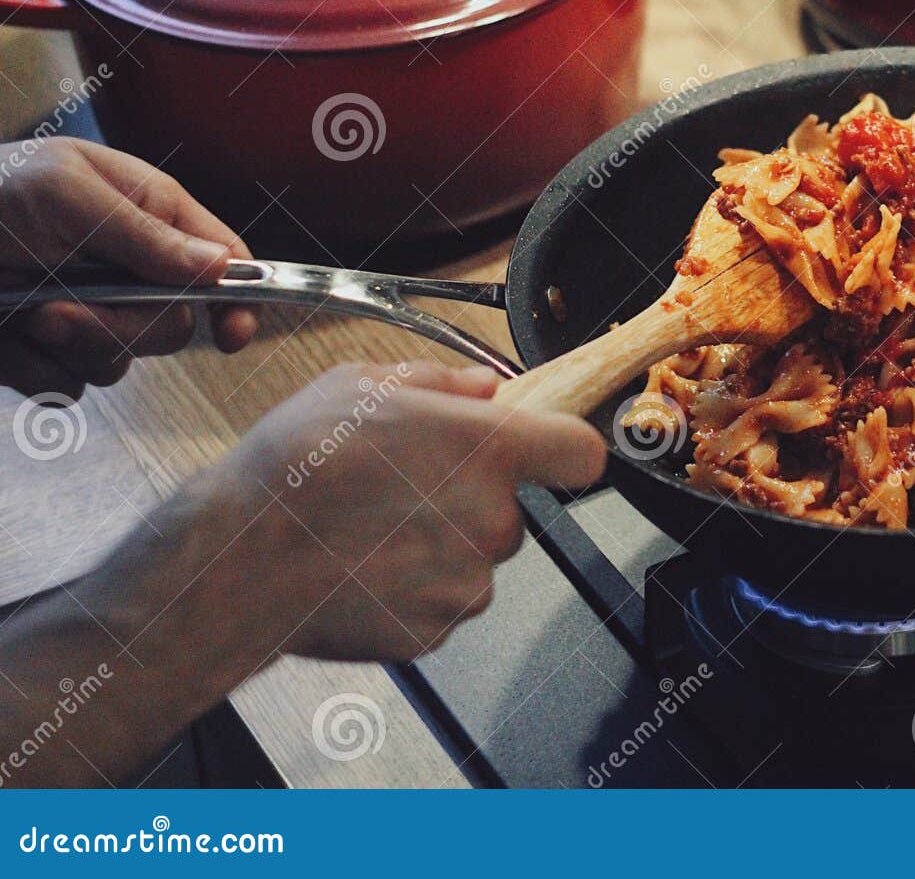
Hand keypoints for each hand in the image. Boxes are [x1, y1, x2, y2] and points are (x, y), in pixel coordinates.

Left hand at [0, 137, 257, 396]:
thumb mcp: (66, 191)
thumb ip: (144, 233)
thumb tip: (221, 268)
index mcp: (152, 217)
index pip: (227, 263)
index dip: (240, 300)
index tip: (231, 335)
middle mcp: (133, 271)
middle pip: (174, 328)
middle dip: (119, 327)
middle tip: (57, 308)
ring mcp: (94, 316)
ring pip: (121, 364)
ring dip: (68, 346)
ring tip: (21, 312)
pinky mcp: (52, 355)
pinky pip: (68, 388)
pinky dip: (32, 368)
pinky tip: (4, 334)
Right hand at [192, 361, 606, 661]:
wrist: (237, 562)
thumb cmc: (295, 468)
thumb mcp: (362, 385)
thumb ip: (440, 381)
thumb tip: (485, 388)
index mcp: (488, 450)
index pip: (580, 452)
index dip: (565, 450)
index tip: (547, 453)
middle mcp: (491, 519)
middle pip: (510, 511)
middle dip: (470, 501)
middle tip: (403, 489)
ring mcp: (466, 582)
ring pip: (473, 559)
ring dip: (438, 547)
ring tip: (369, 530)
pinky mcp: (435, 630)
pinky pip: (439, 603)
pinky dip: (410, 591)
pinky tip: (361, 568)